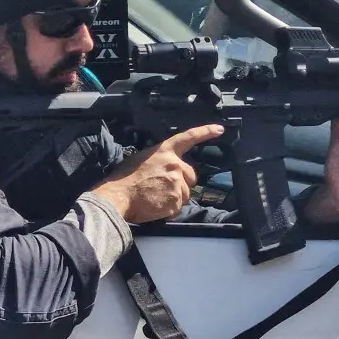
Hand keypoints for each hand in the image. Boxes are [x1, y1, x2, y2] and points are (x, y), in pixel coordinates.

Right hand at [93, 124, 224, 223]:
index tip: (219, 130)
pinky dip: (169, 208)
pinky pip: (178, 207)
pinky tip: (155, 205)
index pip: (188, 137)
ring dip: (175, 197)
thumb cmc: (124, 178)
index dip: (205, 132)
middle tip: (163, 187)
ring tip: (156, 197)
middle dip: (182, 182)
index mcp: (165, 151)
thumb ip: (159, 160)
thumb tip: (164, 166)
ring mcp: (177, 184)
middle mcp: (175, 165)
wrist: (118, 196)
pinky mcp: (176, 201)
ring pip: (185, 194)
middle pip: (191, 176)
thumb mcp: (141, 158)